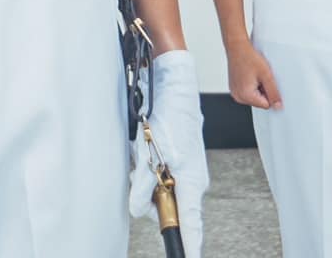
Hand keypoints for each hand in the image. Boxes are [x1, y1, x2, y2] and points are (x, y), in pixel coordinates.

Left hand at [127, 49, 208, 254]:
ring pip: (160, 189)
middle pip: (169, 207)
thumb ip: (143, 187)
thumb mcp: (150, 156)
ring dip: (146, 177)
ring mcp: (187, 171)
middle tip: (141, 171)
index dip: (188, 245)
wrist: (175, 89)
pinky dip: (148, 166)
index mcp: (191, 183)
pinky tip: (143, 148)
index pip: (191, 224)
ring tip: (142, 153)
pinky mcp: (179, 161)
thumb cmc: (170, 118)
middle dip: (150, 197)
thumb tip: (138, 209)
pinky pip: (160, 174)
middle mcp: (192, 181)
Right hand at [225, 38, 282, 110]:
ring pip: (254, 98)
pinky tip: (250, 75)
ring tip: (254, 75)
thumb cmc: (249, 57)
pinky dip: (251, 86)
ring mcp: (235, 92)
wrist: (237, 47)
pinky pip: (247, 92)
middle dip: (263, 91)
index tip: (266, 82)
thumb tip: (278, 107)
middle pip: (259, 102)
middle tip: (260, 77)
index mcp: (245, 95)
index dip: (270, 93)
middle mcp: (238, 96)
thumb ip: (273, 93)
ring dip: (257, 88)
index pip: (266, 105)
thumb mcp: (266, 75)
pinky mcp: (234, 88)